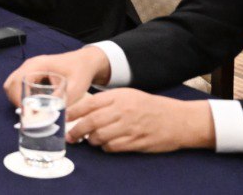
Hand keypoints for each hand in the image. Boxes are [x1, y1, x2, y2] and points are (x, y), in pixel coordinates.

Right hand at [3, 48, 110, 109]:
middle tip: (28, 115)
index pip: (18, 81)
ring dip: (18, 99)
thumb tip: (50, 116)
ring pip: (12, 85)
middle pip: (11, 84)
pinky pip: (19, 85)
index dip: (18, 98)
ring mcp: (29, 68)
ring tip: (31, 111)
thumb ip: (62, 100)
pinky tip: (34, 104)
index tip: (27, 113)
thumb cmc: (80, 71)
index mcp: (38, 65)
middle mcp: (30, 65)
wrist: (85, 62)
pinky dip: (21, 96)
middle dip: (16, 101)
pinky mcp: (31, 73)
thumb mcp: (75, 88)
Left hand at [65, 90, 214, 152]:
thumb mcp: (129, 95)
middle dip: (77, 130)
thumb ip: (108, 101)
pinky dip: (106, 147)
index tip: (64, 117)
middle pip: (92, 121)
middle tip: (70, 136)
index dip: (74, 111)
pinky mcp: (137, 142)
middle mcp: (123, 111)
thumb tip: (84, 110)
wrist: (178, 119)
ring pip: (101, 136)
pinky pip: (114, 147)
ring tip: (89, 140)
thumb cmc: (150, 106)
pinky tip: (105, 145)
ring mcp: (130, 127)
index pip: (90, 103)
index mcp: (119, 97)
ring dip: (91, 140)